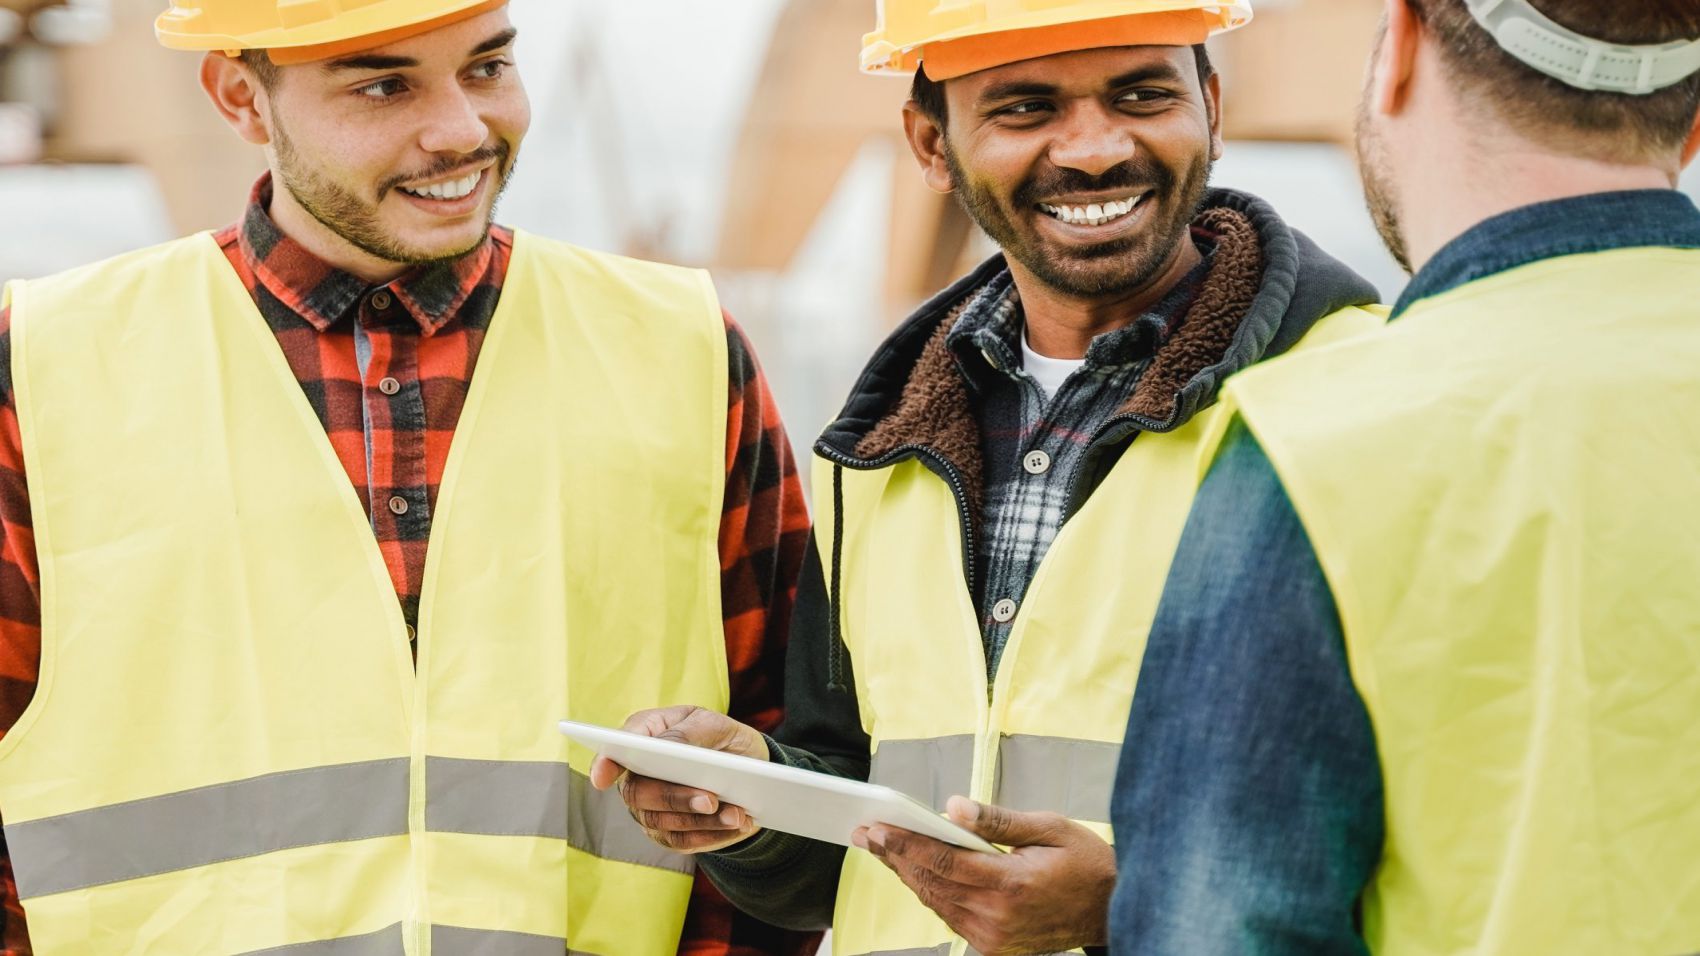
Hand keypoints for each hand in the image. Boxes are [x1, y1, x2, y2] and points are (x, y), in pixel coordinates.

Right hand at [589, 705, 767, 852]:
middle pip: (637, 795)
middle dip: (675, 798)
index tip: (603, 776)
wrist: (747, 768)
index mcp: (642, 738)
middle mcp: (636, 777)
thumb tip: (663, 747)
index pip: (612, 752)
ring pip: (663, 823)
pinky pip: (683, 842)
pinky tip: (737, 824)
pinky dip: (712, 835)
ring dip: (703, 821)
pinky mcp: (669, 834)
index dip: (603, 765)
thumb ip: (685, 732)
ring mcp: (649, 809)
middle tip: (711, 799)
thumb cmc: (720, 737)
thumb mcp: (711, 723)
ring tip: (737, 814)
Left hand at [852, 796, 1114, 954]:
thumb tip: (952, 807)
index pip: (943, 861)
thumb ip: (997, 819)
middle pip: (932, 883)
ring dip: (908, 875)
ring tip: (883, 849)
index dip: (905, 843)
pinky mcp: (995, 947)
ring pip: (937, 902)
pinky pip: (952, 917)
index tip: (877, 827)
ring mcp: (994, 937)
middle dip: (895, 856)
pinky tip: (917, 873)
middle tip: (866, 833)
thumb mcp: (1050, 826)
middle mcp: (997, 917)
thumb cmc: (1085, 863)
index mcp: (1011, 884)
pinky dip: (932, 893)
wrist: (1114, 909)